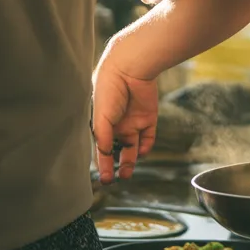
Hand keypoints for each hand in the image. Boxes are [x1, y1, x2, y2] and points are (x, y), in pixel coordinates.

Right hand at [91, 49, 158, 183]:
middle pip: (117, 151)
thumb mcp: (101, 117)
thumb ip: (103, 138)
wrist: (130, 69)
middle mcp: (117, 124)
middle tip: (116, 180)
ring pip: (132, 148)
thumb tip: (106, 155)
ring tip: (126, 173)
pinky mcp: (149, 118)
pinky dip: (145, 147)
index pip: (102, 148)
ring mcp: (133, 122)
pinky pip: (148, 138)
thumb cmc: (109, 90)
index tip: (103, 180)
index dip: (102, 163)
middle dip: (116, 166)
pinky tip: (140, 152)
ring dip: (130, 162)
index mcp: (102, 123)